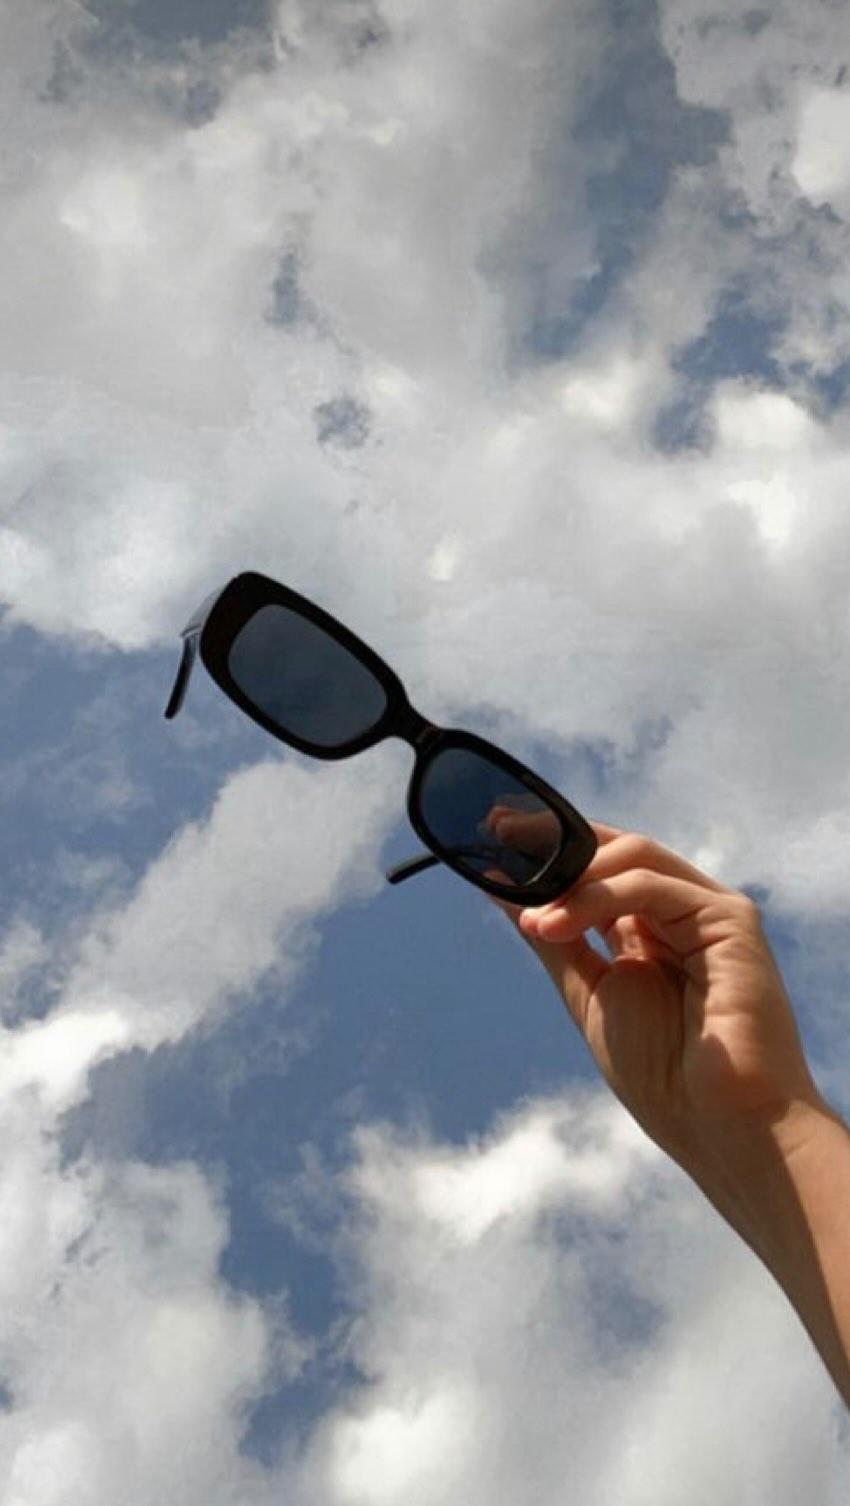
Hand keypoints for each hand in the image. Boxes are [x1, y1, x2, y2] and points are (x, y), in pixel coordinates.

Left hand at [508, 823, 822, 1168]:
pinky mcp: (730, 919)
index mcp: (650, 932)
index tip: (493, 835)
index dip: (551, 847)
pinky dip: (597, 896)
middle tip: (499, 835)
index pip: (600, 867)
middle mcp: (681, 914)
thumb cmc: (662, 1076)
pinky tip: (554, 924)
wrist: (720, 1128)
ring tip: (532, 917)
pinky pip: (653, 886)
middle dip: (556, 840)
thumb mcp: (589, 994)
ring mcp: (708, 912)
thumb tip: (502, 889)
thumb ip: (553, 937)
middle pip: (618, 849)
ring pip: (634, 856)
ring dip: (572, 877)